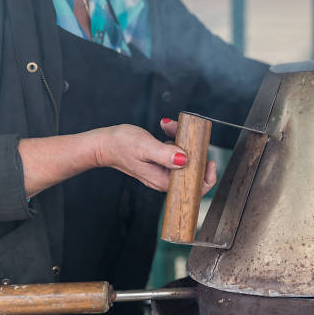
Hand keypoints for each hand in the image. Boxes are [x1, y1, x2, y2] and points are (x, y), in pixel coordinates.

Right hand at [92, 123, 214, 193]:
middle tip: (184, 133)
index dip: (207, 176)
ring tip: (169, 126)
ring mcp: (162, 171)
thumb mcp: (144, 146)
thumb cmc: (120, 145)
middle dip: (193, 149)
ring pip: (184, 158)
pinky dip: (173, 139)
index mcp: (164, 180)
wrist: (103, 144)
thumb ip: (164, 154)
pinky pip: (175, 152)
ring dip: (182, 139)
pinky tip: (165, 128)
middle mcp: (165, 179)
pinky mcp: (160, 162)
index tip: (210, 160)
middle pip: (192, 170)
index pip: (195, 188)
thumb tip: (184, 159)